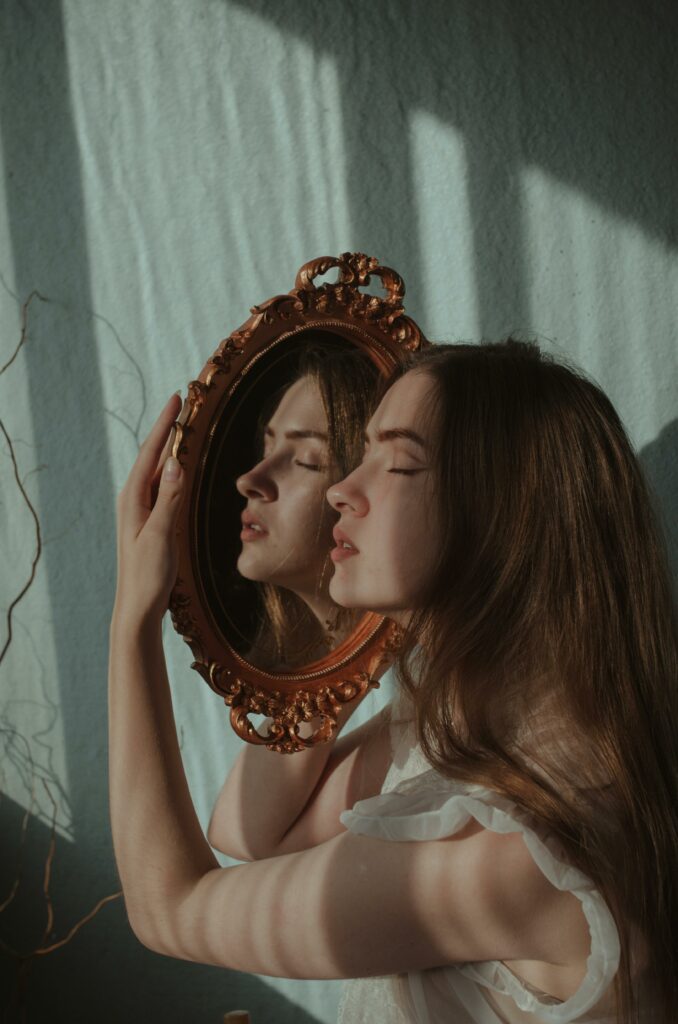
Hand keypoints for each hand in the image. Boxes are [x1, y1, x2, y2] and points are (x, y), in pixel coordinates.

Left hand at [113, 393, 183, 627]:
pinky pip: (163, 486)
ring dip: (171, 448)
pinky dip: (174, 470)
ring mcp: (141, 510)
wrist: (137, 608)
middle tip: (183, 404)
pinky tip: (181, 467)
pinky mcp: (150, 522)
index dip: (165, 424)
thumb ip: (168, 498)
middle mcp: (134, 499)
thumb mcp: (160, 535)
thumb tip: (176, 462)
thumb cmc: (146, 575)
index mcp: (133, 498)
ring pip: (158, 470)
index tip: (176, 398)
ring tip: (184, 426)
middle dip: (168, 429)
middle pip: (153, 456)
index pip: (152, 452)